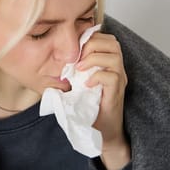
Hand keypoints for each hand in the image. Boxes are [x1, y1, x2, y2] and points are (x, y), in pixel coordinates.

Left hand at [75, 32, 130, 169]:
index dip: (90, 38)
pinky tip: (86, 84)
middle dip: (92, 45)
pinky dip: (97, 76)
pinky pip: (112, 77)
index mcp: (108, 64)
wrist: (103, 132)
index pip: (104, 38)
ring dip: (93, 58)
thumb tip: (50, 62)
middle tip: (78, 59)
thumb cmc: (90, 109)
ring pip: (114, 55)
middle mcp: (117, 69)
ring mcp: (119, 80)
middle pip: (112, 42)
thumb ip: (71, 72)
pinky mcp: (117, 93)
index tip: (75, 48)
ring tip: (80, 69)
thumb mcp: (78, 85)